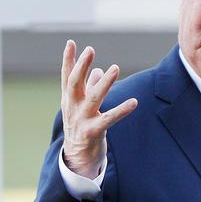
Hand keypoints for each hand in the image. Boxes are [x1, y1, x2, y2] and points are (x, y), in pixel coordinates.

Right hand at [60, 40, 137, 178]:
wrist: (77, 159)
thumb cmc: (81, 127)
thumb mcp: (82, 107)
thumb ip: (88, 88)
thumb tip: (96, 72)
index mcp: (69, 99)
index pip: (66, 76)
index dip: (69, 59)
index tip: (72, 42)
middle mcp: (72, 107)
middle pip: (74, 83)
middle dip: (81, 65)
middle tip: (90, 49)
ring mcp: (81, 120)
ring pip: (93, 98)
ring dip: (104, 82)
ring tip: (114, 68)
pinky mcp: (92, 132)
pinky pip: (109, 119)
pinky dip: (121, 110)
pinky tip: (134, 102)